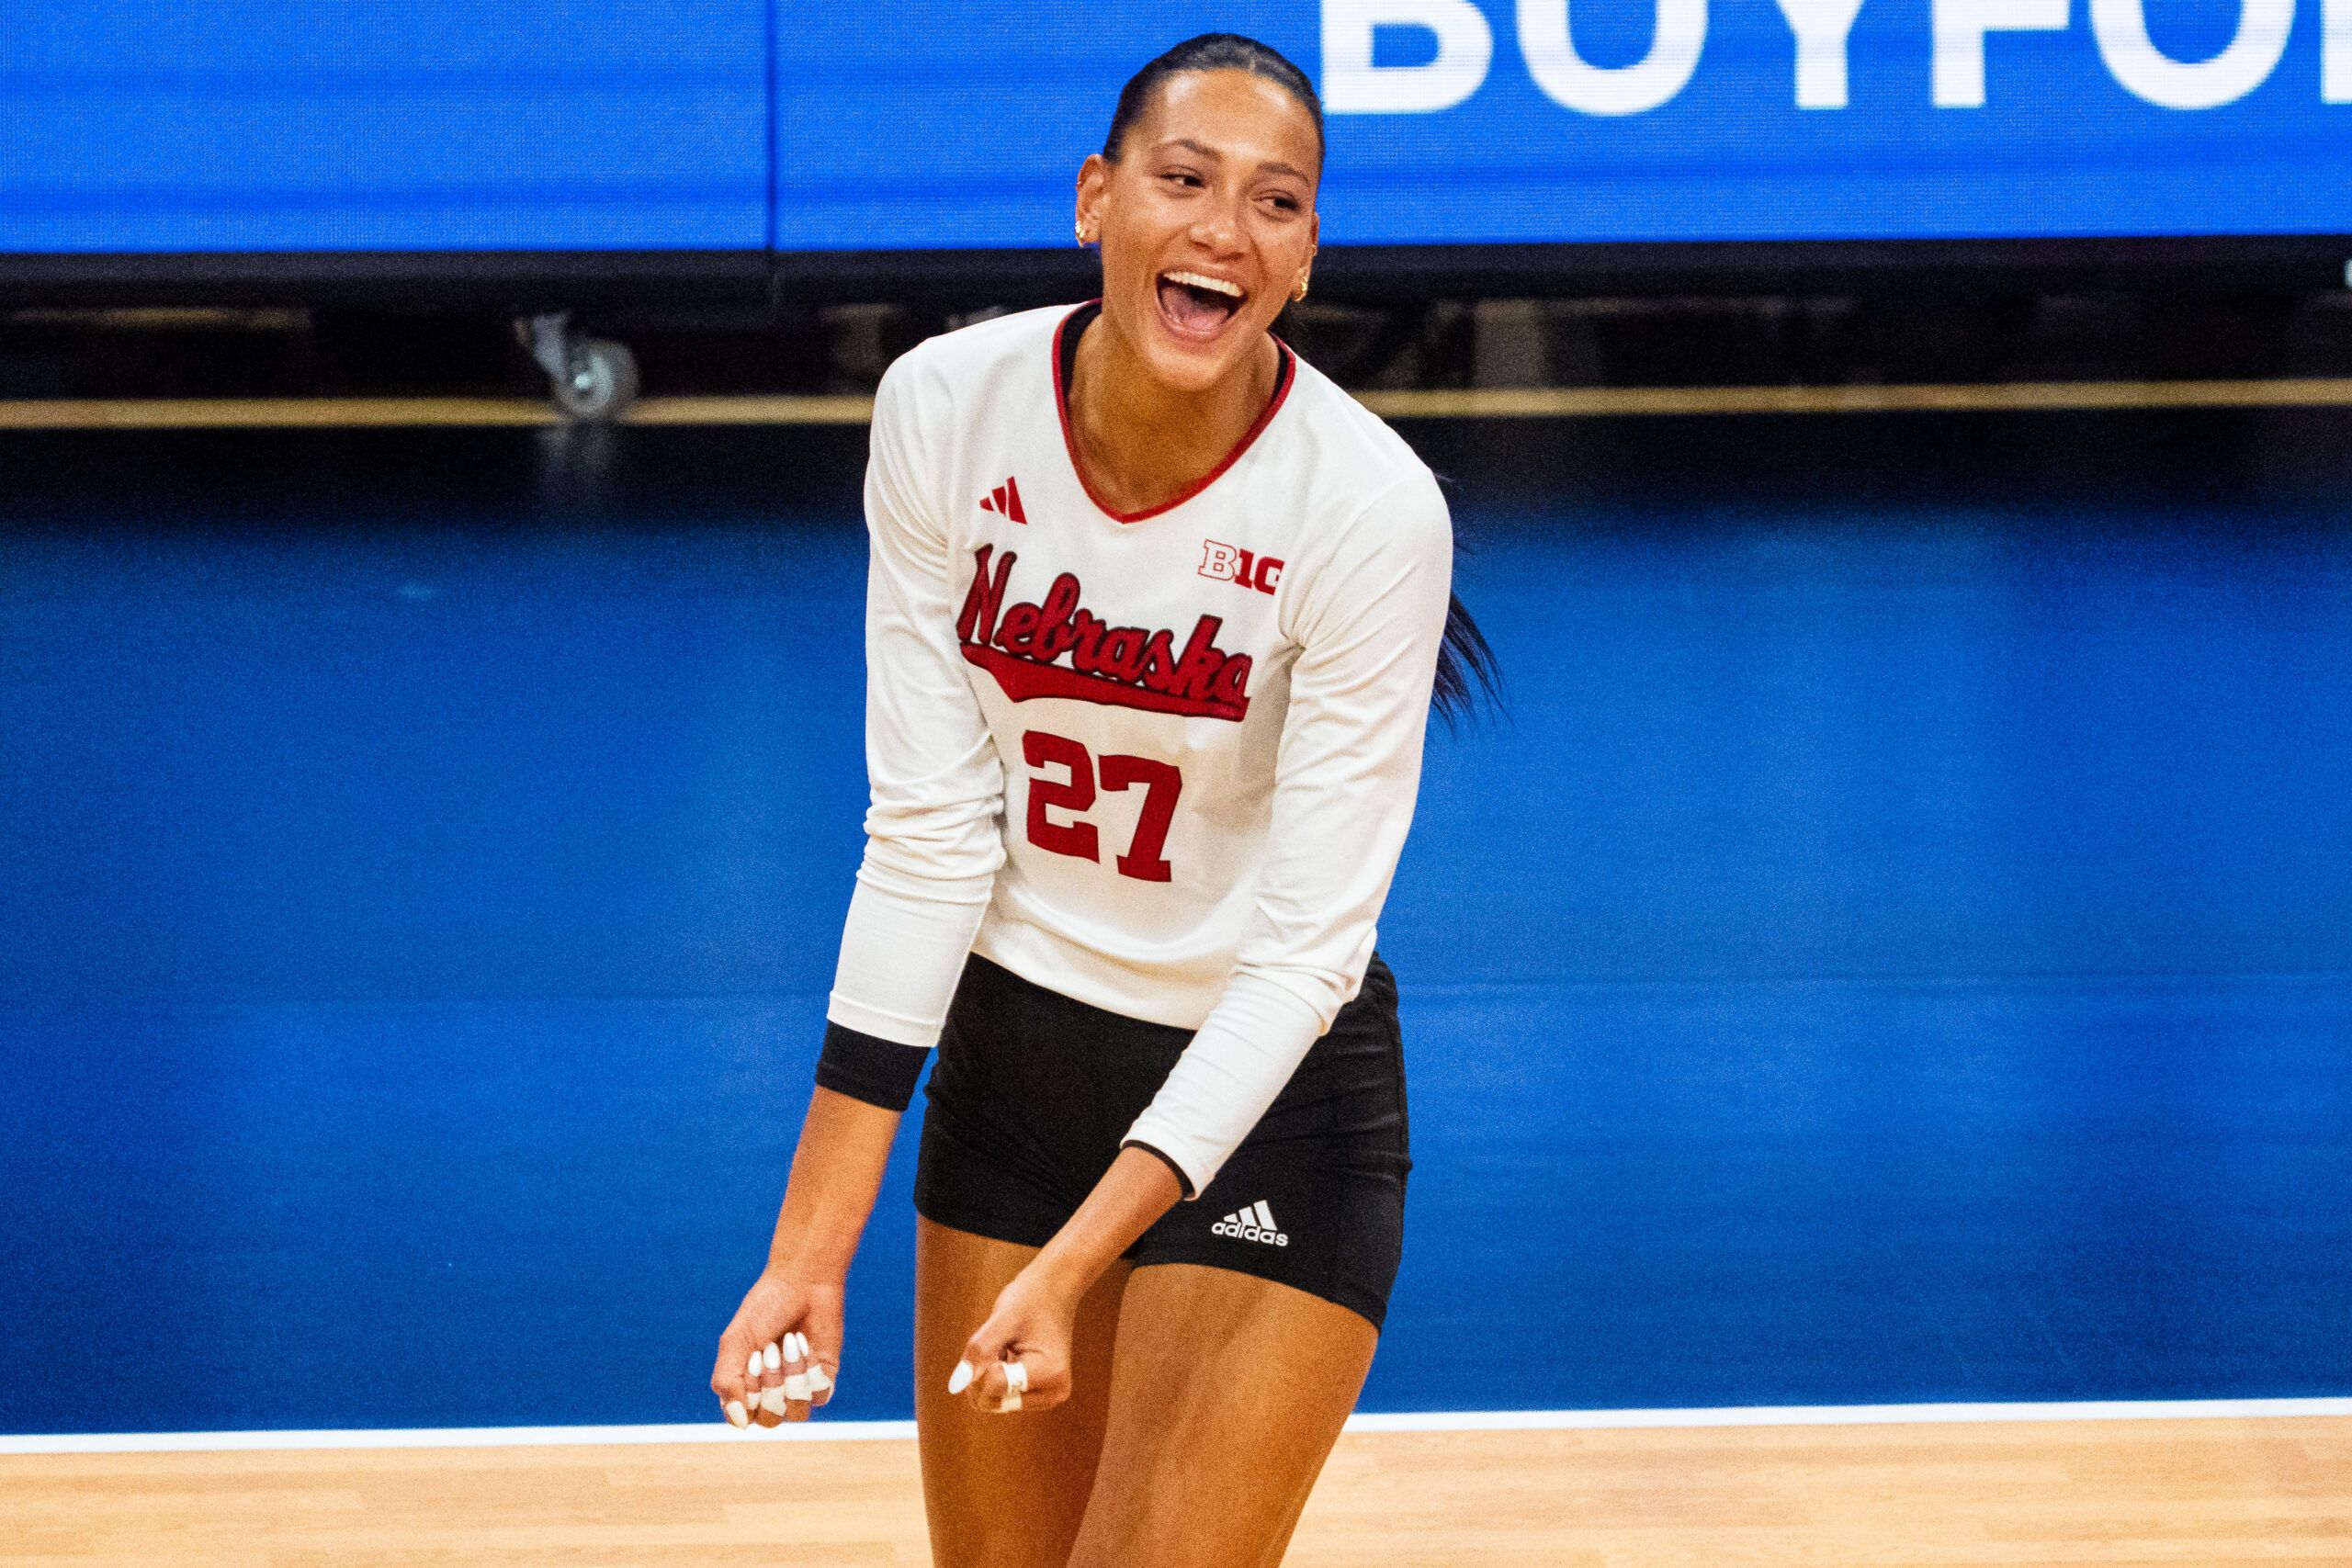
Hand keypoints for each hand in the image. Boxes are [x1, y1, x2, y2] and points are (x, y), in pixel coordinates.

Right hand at [712, 1270, 842, 1427]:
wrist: (802, 1282)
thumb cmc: (764, 1309)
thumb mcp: (735, 1343)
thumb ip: (727, 1383)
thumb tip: (741, 1425)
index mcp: (744, 1387)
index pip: (743, 1417)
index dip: (749, 1392)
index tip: (753, 1356)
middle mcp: (770, 1393)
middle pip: (769, 1419)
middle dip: (771, 1383)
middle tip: (771, 1348)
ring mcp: (797, 1387)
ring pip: (795, 1411)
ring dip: (792, 1376)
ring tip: (791, 1342)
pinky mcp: (822, 1379)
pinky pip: (818, 1395)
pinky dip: (810, 1368)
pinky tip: (806, 1343)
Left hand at [946, 1266, 1077, 1415]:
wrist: (1054, 1292)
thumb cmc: (1030, 1300)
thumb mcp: (1002, 1319)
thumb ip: (979, 1350)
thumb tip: (955, 1385)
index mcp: (1050, 1373)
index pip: (994, 1387)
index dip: (982, 1363)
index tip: (994, 1339)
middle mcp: (1053, 1392)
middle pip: (992, 1402)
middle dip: (981, 1375)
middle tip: (994, 1344)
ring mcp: (1048, 1397)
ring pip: (994, 1403)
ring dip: (987, 1377)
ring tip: (1005, 1349)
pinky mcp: (1039, 1397)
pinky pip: (1001, 1399)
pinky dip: (995, 1380)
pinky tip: (1009, 1356)